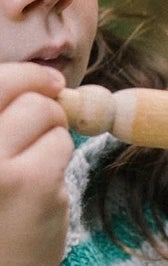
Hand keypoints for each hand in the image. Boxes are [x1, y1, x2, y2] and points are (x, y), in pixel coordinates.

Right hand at [0, 63, 71, 265]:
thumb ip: (0, 122)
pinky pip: (63, 145)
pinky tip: (42, 189)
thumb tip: (43, 79)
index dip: (23, 76)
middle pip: (19, 91)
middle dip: (44, 100)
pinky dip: (60, 161)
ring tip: (32, 171)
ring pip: (47, 116)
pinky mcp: (30, 182)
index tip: (48, 81)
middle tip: (52, 115)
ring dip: (52, 137)